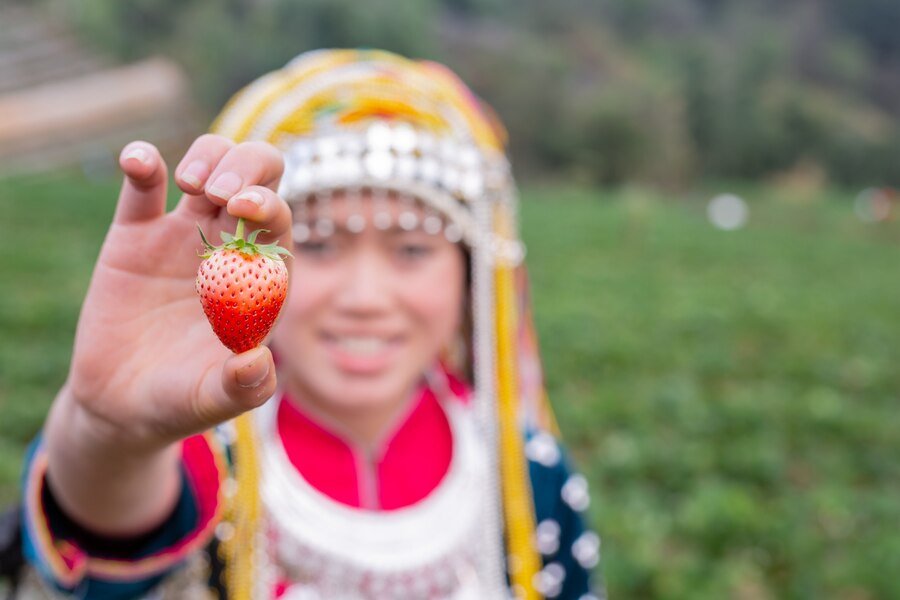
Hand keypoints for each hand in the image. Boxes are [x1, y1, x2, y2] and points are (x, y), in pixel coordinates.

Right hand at [64, 135, 291, 448]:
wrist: (121, 404)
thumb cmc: (180, 402)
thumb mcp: (210, 401)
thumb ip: (241, 388)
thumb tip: (258, 363)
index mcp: (260, 278)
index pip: (279, 224)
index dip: (269, 205)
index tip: (244, 206)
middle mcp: (229, 248)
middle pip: (257, 178)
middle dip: (247, 167)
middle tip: (219, 192)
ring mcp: (183, 236)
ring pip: (210, 167)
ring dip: (208, 157)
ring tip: (188, 182)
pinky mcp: (136, 235)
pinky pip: (144, 186)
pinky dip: (143, 162)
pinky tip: (139, 160)